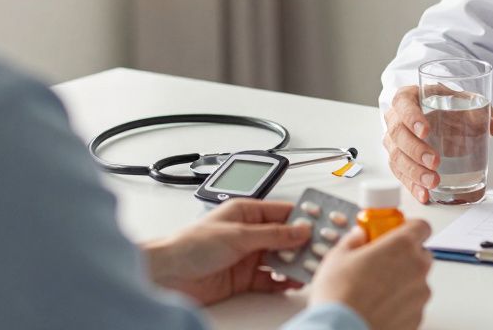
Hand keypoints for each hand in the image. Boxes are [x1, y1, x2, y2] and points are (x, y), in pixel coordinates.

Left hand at [142, 199, 308, 305]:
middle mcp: (249, 233)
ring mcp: (248, 256)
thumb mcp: (237, 235)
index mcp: (246, 212)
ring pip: (281, 258)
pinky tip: (292, 281)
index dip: (305, 216)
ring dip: (296, 262)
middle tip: (324, 248)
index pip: (284, 212)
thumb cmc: (189, 245)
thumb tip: (300, 230)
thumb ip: (272, 234)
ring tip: (311, 266)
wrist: (167, 275)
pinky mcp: (245, 278)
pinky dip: (283, 280)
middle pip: (286, 236)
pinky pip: (271, 278)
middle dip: (305, 242)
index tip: (325, 221)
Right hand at [310, 220, 433, 329]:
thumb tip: (359, 235)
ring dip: (403, 281)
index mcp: (401, 246)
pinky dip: (401, 303)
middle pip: (421, 254)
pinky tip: (379, 307)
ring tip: (375, 291)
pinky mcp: (418, 317)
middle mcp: (417, 268)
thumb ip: (354, 240)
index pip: (421, 226)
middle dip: (404, 256)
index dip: (409, 228)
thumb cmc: (340, 296)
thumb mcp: (338, 257)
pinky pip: (413, 304)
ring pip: (417, 281)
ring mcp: (420, 295)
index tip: (396, 233)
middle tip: (381, 263)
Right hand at [382, 85, 492, 202]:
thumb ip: (478, 110)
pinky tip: (424, 194)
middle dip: (416, 150)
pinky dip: (412, 185)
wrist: (434, 112)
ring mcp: (394, 141)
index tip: (426, 131)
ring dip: (414, 172)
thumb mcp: (459, 100)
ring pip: (397, 157)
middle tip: (435, 162)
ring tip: (433, 182)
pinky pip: (400, 174)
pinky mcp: (398, 159)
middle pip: (398, 134)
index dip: (412, 117)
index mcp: (408, 97)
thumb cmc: (442, 104)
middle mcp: (396, 119)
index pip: (403, 104)